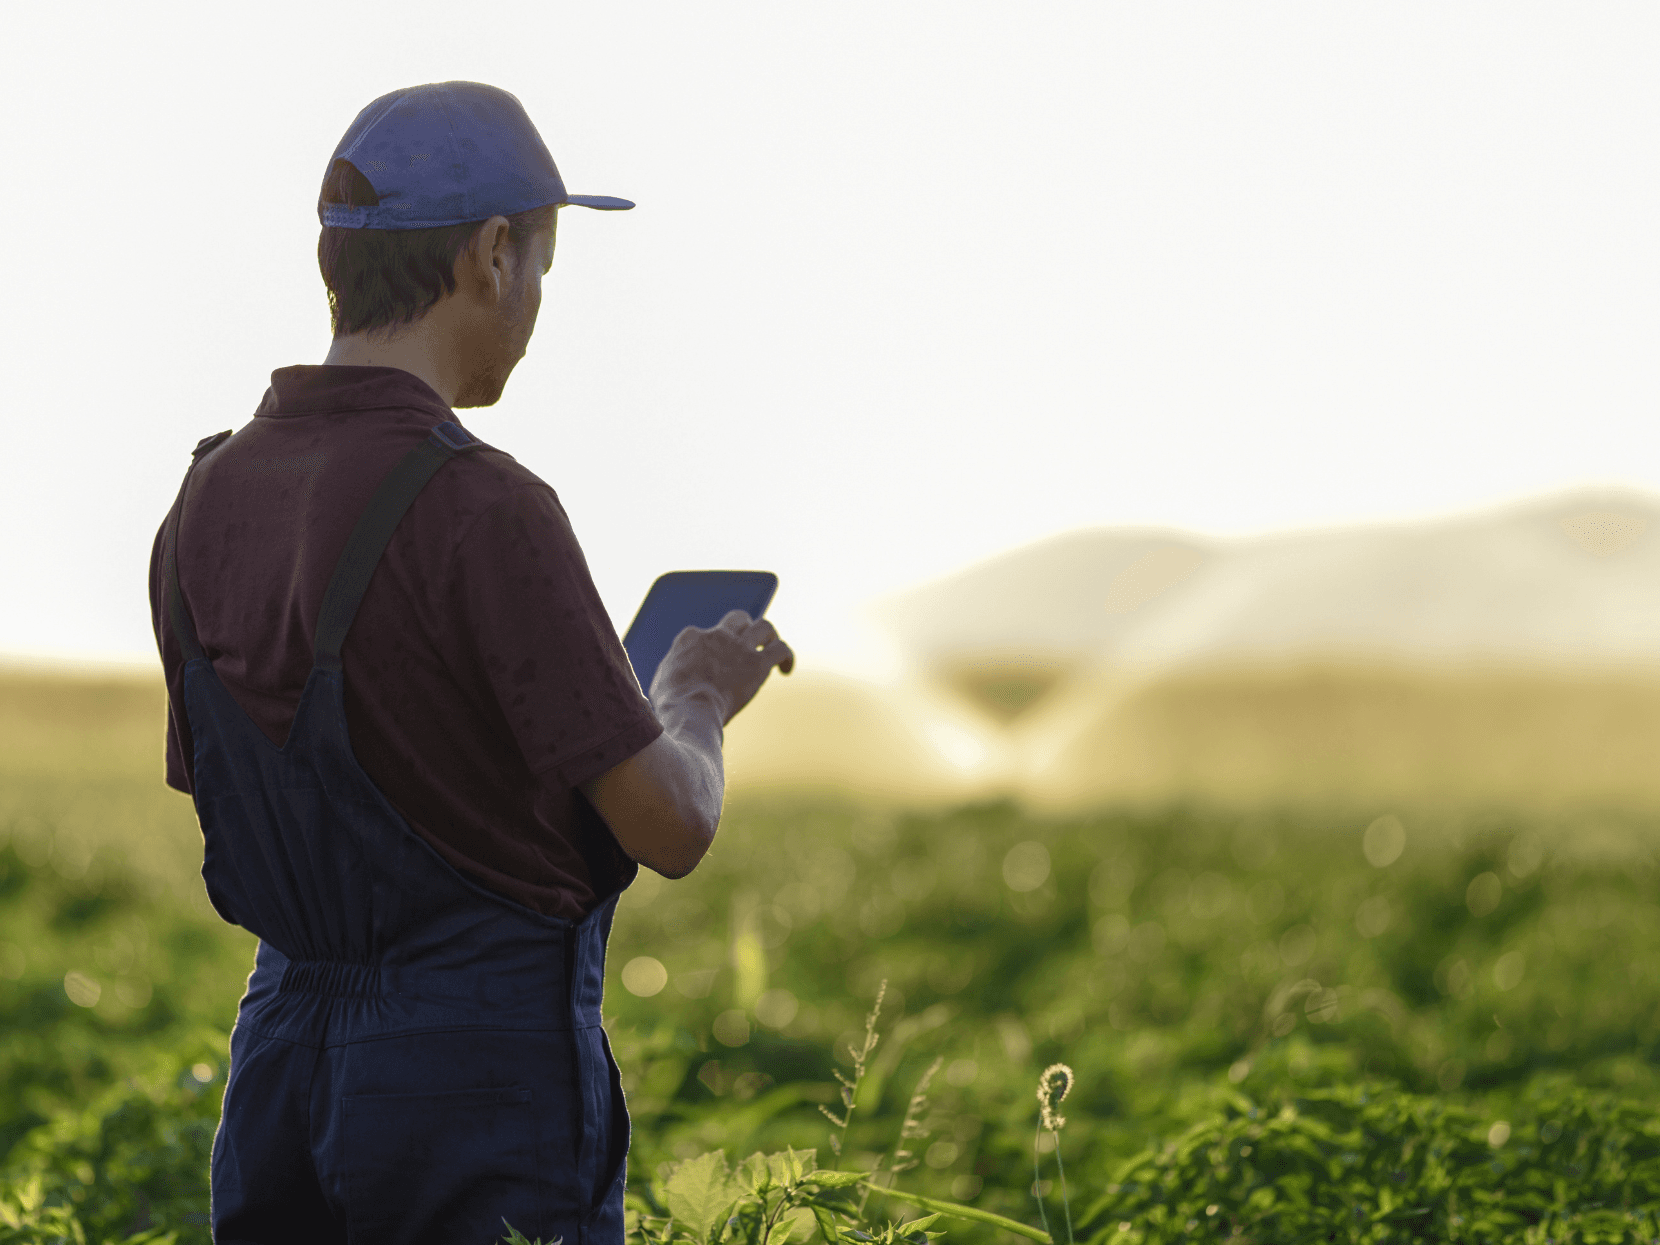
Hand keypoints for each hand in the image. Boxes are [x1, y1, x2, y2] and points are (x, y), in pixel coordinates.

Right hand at [649, 610, 794, 725]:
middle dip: (746, 627)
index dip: (714, 645)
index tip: (717, 661)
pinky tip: (786, 669)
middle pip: (738, 618)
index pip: (706, 632)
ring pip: (764, 626)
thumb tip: (677, 675)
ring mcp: (738, 647)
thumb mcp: (661, 683)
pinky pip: (781, 649)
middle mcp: (716, 635)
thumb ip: (673, 671)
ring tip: (772, 648)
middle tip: (749, 643)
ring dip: (770, 636)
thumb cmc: (672, 706)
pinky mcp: (758, 663)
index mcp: (690, 637)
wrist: (690, 712)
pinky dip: (787, 656)